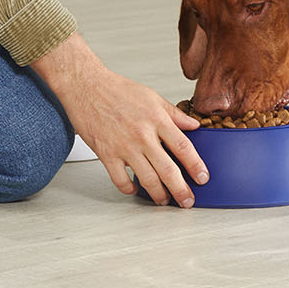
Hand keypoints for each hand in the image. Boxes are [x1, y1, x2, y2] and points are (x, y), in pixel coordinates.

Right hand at [30, 33, 208, 206]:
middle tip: (188, 200)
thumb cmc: (117, 90)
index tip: (203, 177)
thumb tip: (194, 125)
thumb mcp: (152, 97)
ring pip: (147, 179)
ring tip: (165, 200)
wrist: (86, 86)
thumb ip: (174, 114)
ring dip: (159, 195)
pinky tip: (135, 189)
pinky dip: (130, 189)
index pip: (183, 147)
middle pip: (168, 170)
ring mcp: (124, 147)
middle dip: (181, 190)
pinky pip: (120, 180)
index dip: (196, 165)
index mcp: (157, 119)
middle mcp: (142, 135)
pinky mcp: (106, 154)